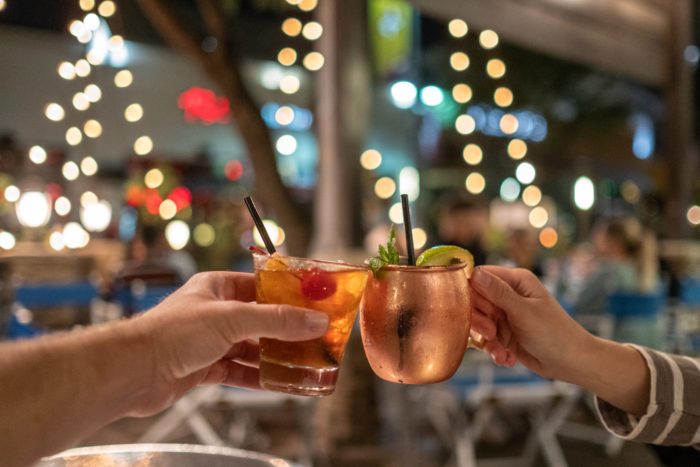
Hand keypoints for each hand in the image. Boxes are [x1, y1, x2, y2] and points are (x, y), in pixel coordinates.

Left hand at [128, 271, 328, 415]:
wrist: (132, 371)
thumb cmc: (171, 333)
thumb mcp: (232, 319)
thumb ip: (276, 320)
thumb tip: (314, 321)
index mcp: (216, 288)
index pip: (259, 286)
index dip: (286, 295)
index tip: (312, 304)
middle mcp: (213, 312)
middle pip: (258, 320)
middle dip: (285, 330)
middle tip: (313, 338)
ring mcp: (208, 342)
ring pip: (250, 348)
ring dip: (274, 357)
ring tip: (302, 363)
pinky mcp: (203, 368)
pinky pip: (238, 371)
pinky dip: (257, 377)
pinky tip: (278, 383)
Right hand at [469, 266, 591, 379]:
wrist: (571, 363)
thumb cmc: (554, 333)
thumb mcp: (524, 312)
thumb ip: (499, 293)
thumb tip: (475, 273)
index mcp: (516, 280)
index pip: (480, 276)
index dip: (473, 292)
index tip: (478, 310)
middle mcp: (508, 294)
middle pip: (475, 300)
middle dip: (480, 320)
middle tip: (491, 333)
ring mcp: (505, 314)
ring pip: (479, 322)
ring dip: (487, 340)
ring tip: (502, 352)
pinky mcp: (504, 332)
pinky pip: (486, 338)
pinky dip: (493, 349)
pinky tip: (507, 358)